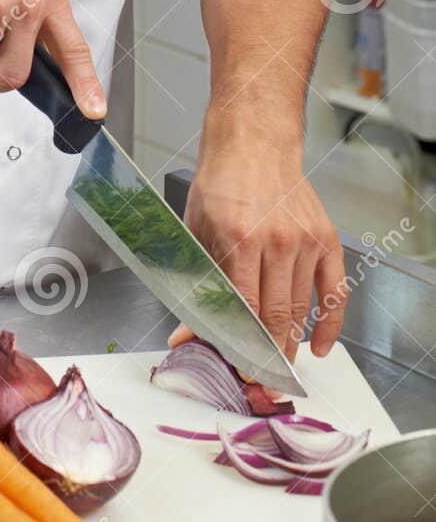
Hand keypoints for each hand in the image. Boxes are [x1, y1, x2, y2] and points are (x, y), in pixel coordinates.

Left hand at [167, 114, 345, 367]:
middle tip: (257, 378)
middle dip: (265, 355)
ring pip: (299, 310)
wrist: (254, 144)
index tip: (235, 369)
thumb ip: (195, 284)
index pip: (242, 310)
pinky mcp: (326, 239)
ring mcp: (305, 241)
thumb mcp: (195, 232)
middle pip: (274, 318)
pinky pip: (334, 292)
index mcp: (238, 240)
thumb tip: (186, 334)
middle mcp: (276, 242)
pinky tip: (317, 347)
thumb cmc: (219, 186)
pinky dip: (328, 325)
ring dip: (290, 345)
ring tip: (278, 367)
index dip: (239, 346)